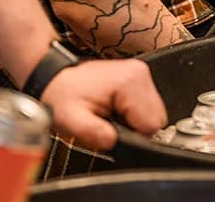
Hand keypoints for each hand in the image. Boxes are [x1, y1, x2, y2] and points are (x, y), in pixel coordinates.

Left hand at [39, 56, 167, 148]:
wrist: (57, 79)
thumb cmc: (63, 97)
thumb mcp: (70, 120)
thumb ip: (92, 133)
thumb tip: (113, 142)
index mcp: (128, 82)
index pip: (151, 124)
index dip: (134, 137)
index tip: (114, 132)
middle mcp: (139, 73)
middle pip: (157, 118)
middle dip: (136, 128)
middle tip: (111, 125)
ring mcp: (140, 72)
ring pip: (154, 112)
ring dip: (136, 121)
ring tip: (112, 117)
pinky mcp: (138, 76)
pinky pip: (148, 105)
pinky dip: (135, 113)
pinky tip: (117, 111)